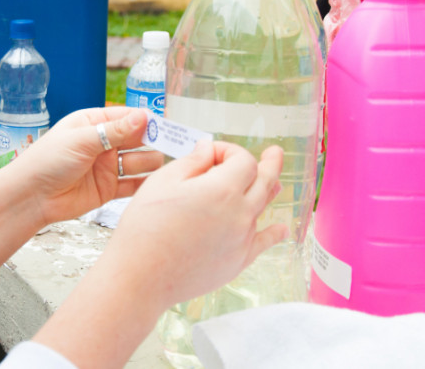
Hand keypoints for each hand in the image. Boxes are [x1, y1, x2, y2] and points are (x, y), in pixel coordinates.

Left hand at [0, 107, 162, 225]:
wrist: (31, 196)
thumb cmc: (48, 161)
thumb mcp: (82, 140)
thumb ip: (115, 130)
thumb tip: (144, 116)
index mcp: (94, 123)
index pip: (128, 118)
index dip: (148, 121)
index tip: (169, 125)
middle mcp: (103, 143)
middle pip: (137, 139)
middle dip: (154, 141)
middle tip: (174, 145)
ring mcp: (106, 167)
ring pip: (139, 161)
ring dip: (151, 162)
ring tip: (162, 164)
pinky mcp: (108, 189)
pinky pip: (132, 184)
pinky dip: (144, 183)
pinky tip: (158, 183)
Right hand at [103, 140, 285, 307]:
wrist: (142, 275)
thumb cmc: (145, 226)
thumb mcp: (162, 181)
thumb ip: (192, 161)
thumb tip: (208, 149)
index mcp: (222, 189)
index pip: (242, 159)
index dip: (229, 150)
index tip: (210, 153)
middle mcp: (240, 213)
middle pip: (264, 180)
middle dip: (268, 162)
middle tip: (274, 152)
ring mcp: (242, 239)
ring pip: (264, 207)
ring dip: (270, 190)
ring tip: (276, 181)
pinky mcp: (238, 261)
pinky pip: (264, 242)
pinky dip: (275, 232)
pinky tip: (281, 229)